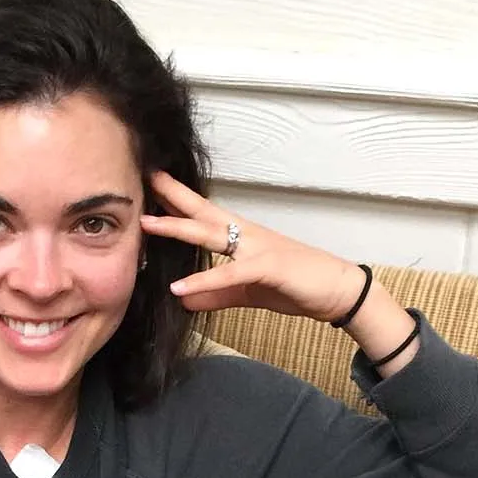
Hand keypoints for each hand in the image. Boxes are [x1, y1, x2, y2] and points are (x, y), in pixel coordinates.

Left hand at [141, 169, 366, 321]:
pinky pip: (229, 274)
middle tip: (143, 179)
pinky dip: (204, 281)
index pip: (204, 214)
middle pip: (203, 212)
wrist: (335, 291)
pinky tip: (179, 288)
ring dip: (178, 228)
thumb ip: (215, 294)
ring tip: (147, 224)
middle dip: (172, 196)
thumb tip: (183, 299)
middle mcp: (246, 235)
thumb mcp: (246, 292)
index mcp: (242, 236)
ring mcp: (257, 247)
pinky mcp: (267, 267)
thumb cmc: (295, 285)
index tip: (150, 187)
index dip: (177, 201)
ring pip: (211, 234)